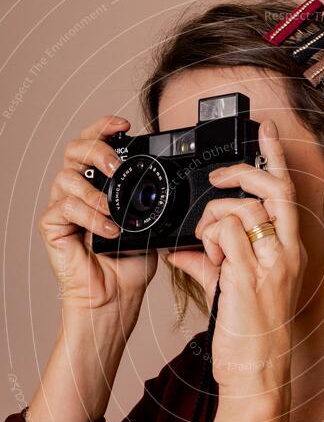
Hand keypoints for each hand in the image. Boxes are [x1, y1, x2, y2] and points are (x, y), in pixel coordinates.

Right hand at [39, 116, 157, 323]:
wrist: (116, 296)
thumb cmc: (130, 263)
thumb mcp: (151, 224)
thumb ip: (152, 200)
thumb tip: (171, 180)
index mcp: (99, 183)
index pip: (95, 144)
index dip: (104, 128)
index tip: (124, 125)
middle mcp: (78, 190)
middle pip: (74, 150)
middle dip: (96, 150)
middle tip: (115, 164)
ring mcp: (64, 207)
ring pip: (66, 177)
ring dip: (93, 190)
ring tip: (111, 210)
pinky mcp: (52, 226)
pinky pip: (65, 208)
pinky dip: (89, 217)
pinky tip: (107, 230)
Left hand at [167, 120, 306, 402]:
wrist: (257, 372)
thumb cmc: (251, 334)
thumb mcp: (232, 291)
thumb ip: (210, 264)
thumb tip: (182, 251)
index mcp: (288, 251)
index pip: (286, 193)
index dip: (274, 157)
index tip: (263, 130)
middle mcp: (286, 254)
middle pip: (271, 189)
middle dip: (242, 171)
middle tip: (217, 174)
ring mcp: (269, 265)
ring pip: (240, 210)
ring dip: (213, 220)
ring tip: (206, 245)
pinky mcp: (248, 279)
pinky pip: (224, 236)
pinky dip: (208, 241)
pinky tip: (205, 259)